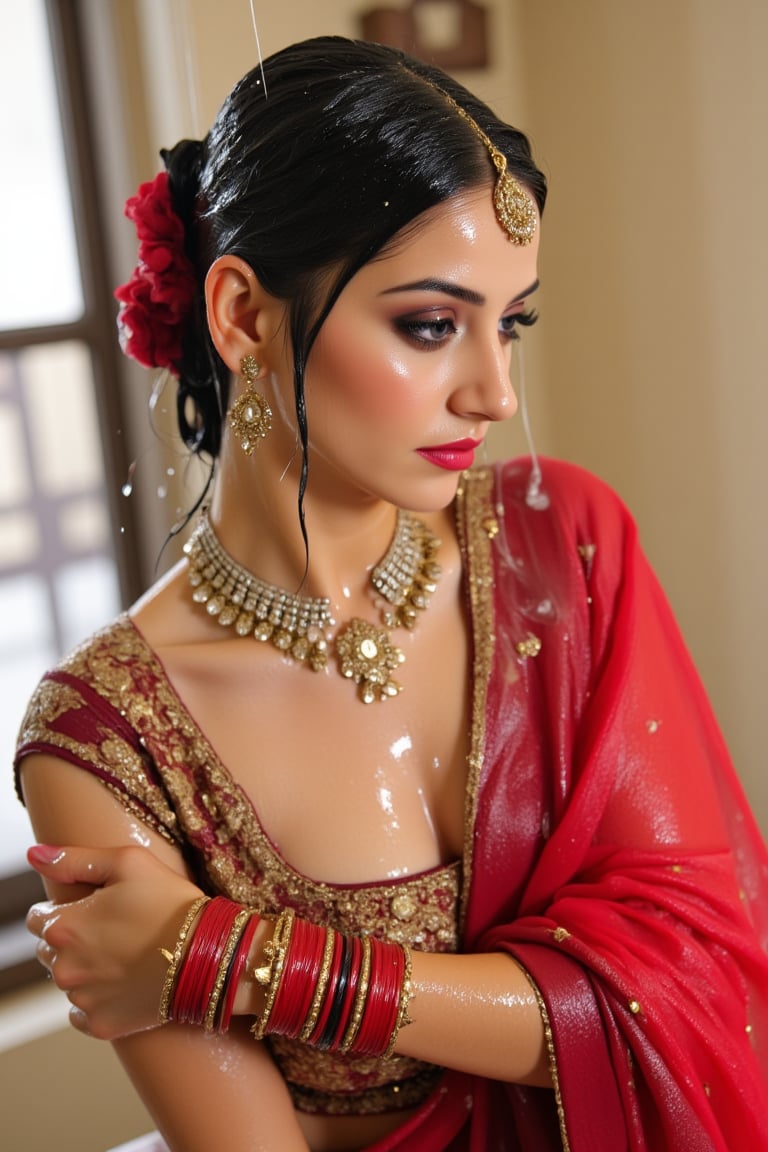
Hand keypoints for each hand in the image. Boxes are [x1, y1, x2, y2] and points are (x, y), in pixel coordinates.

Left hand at [26, 843, 203, 1039]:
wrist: (211, 954)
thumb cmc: (171, 902)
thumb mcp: (128, 863)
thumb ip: (75, 859)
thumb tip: (35, 854)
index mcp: (65, 927)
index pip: (37, 917)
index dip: (66, 908)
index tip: (96, 906)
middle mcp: (64, 968)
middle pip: (49, 950)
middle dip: (75, 938)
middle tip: (117, 928)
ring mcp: (82, 1000)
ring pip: (69, 979)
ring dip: (88, 967)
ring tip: (128, 953)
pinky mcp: (101, 1025)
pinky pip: (83, 1011)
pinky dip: (98, 998)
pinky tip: (126, 981)